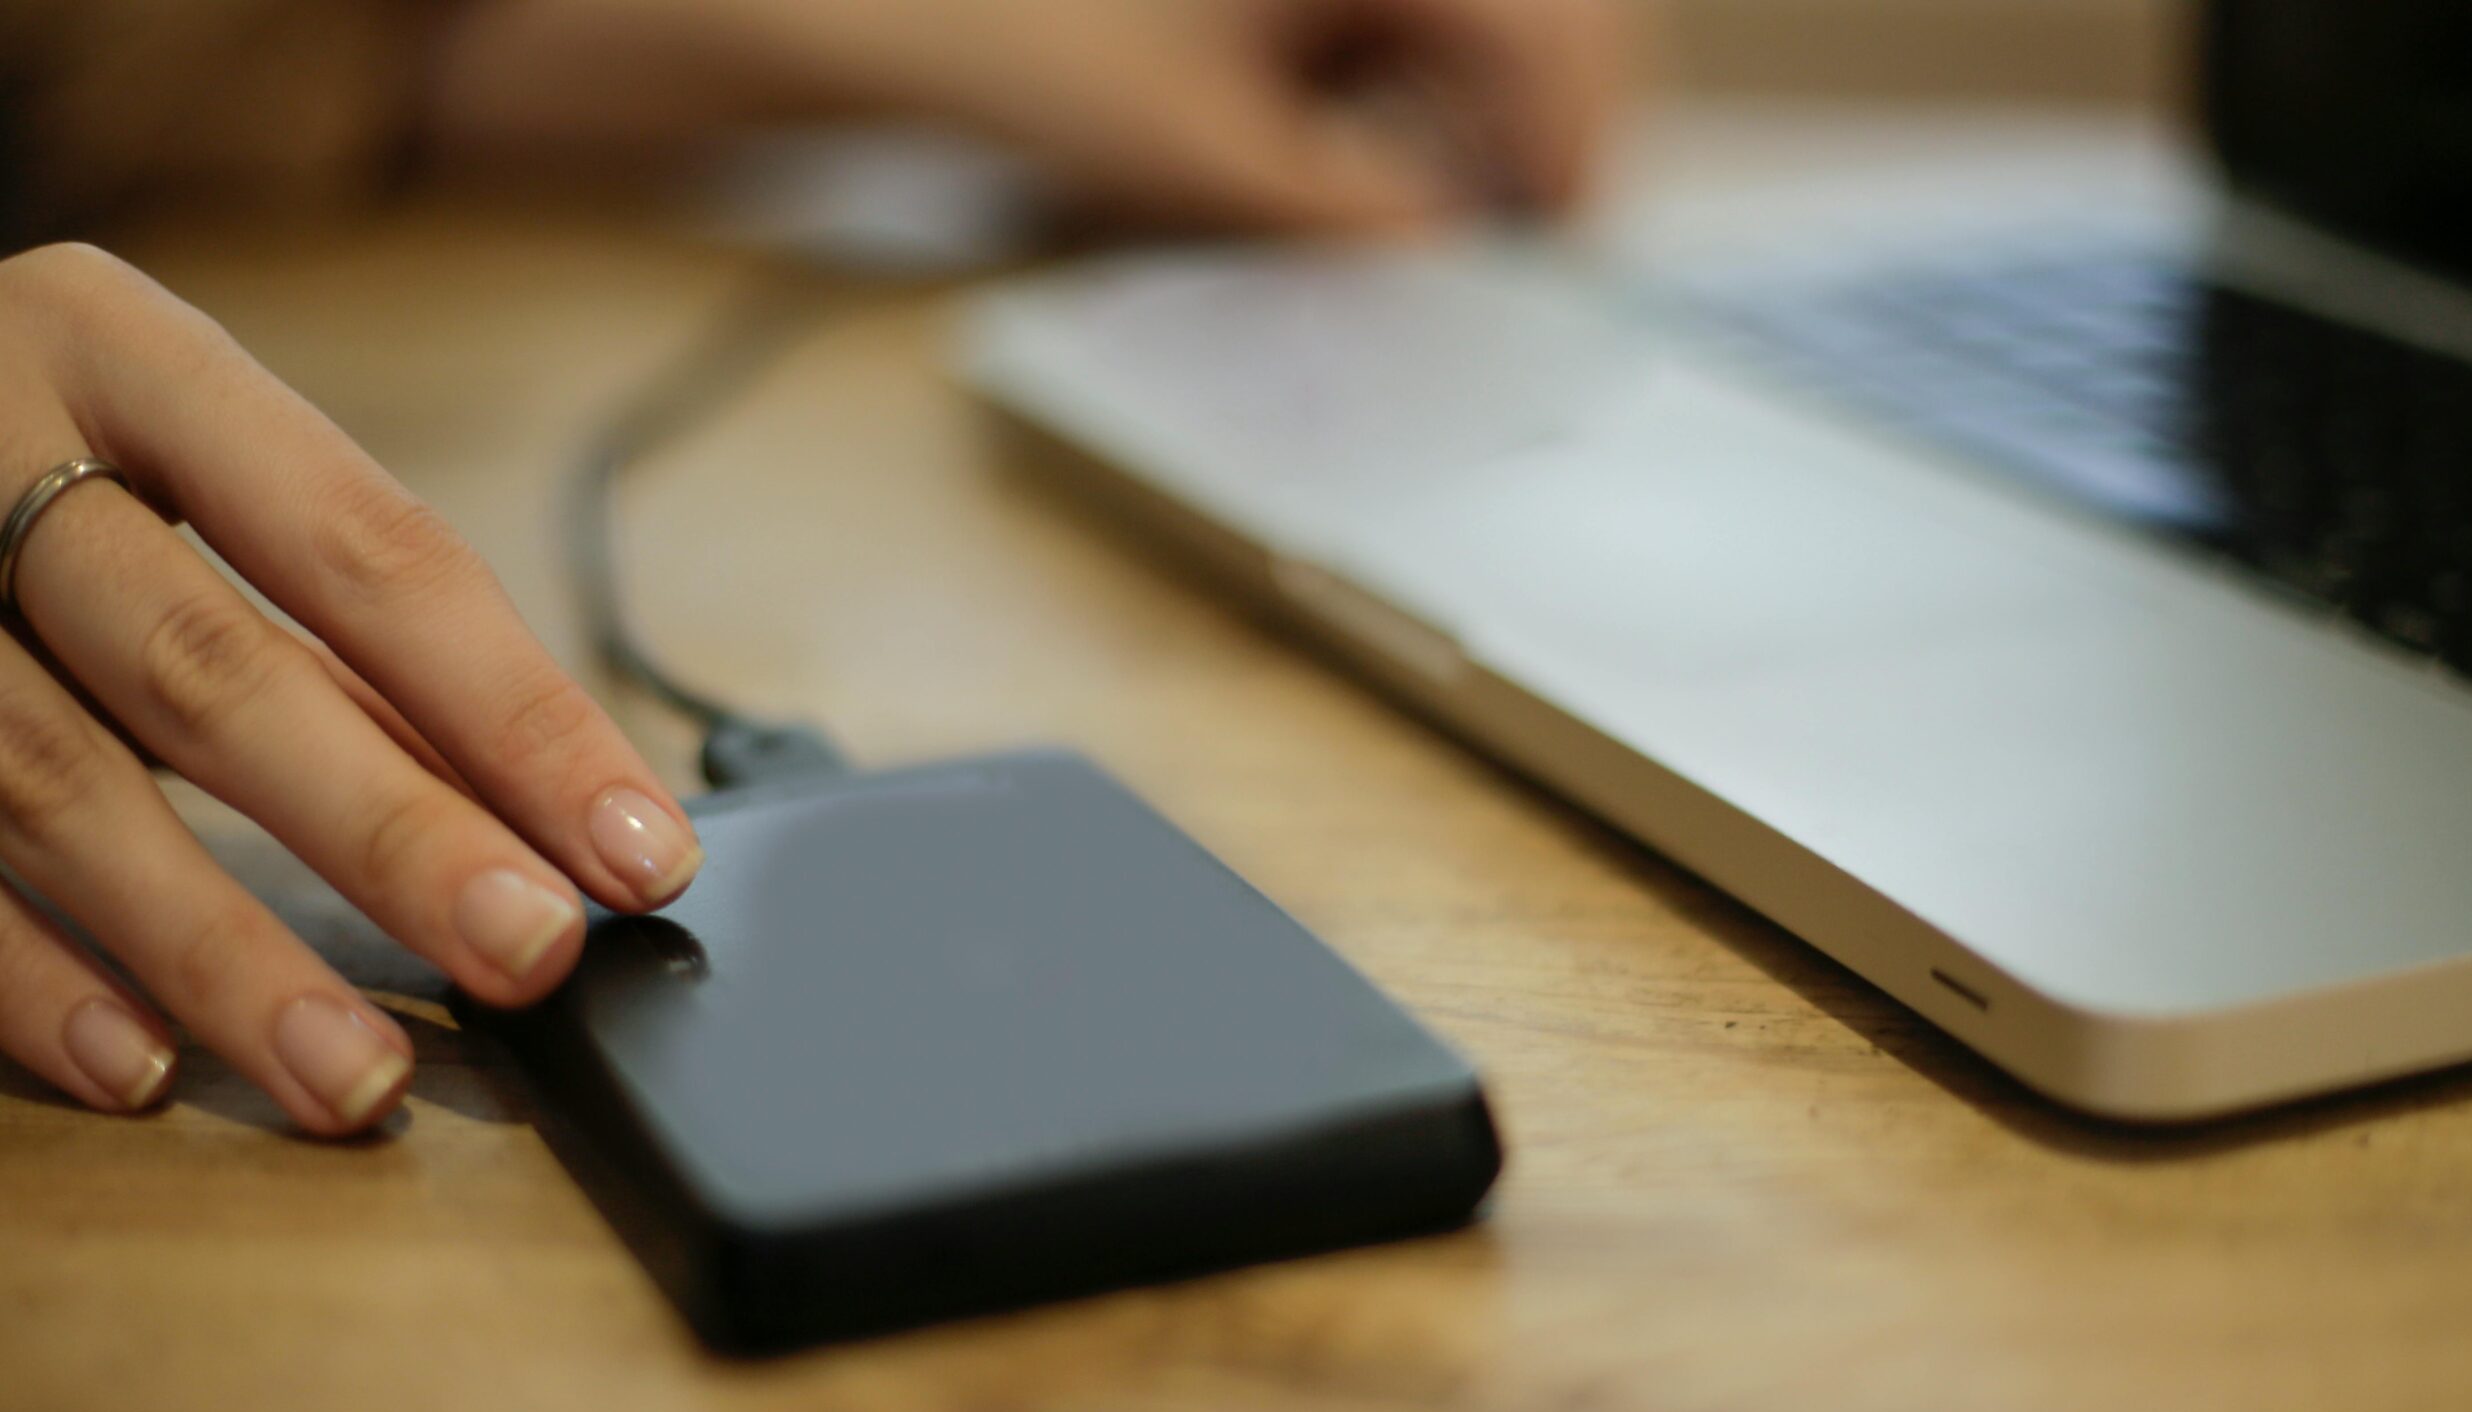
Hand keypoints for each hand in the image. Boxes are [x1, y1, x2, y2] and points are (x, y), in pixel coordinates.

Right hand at [0, 244, 702, 1136]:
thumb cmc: (35, 448)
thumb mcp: (181, 467)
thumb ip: (337, 628)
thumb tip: (549, 812)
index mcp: (124, 356)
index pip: (372, 551)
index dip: (518, 712)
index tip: (640, 849)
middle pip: (214, 672)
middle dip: (391, 833)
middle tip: (530, 952)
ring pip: (56, 786)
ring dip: (223, 952)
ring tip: (355, 1073)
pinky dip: (31, 980)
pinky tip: (142, 1068)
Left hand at [427, 0, 1627, 232]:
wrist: (846, 0)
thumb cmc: (1007, 23)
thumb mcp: (1196, 146)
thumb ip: (1343, 213)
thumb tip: (1445, 267)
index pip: (1552, 23)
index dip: (1576, 146)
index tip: (1563, 260)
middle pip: (1520, 20)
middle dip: (1525, 144)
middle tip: (1511, 275)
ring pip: (1446, 33)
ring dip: (1453, 140)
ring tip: (1433, 254)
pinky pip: (1369, 40)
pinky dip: (1378, 118)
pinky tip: (1354, 195)